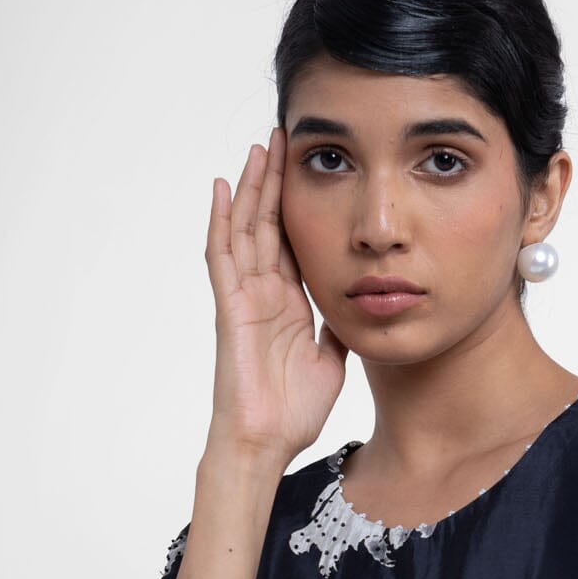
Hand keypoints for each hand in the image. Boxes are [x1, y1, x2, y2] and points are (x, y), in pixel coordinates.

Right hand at [205, 127, 348, 464]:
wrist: (267, 441)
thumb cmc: (292, 410)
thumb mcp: (331, 359)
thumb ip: (337, 328)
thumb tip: (355, 306)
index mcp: (288, 303)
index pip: (292, 241)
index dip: (297, 204)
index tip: (307, 167)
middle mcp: (264, 293)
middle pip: (267, 225)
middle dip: (274, 182)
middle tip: (282, 137)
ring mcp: (244, 298)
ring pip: (245, 230)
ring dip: (251, 189)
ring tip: (258, 147)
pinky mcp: (231, 308)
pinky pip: (223, 257)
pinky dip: (222, 221)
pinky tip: (223, 188)